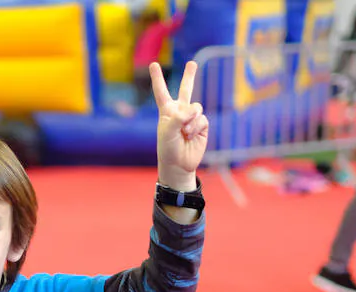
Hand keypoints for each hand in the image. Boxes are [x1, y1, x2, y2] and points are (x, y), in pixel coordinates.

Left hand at [152, 61, 208, 189]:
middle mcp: (179, 112)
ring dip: (191, 120)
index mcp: (166, 111)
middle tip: (192, 63)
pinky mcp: (202, 125)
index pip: (161, 92)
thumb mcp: (167, 131)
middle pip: (185, 90)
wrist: (179, 164)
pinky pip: (202, 119)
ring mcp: (192, 118)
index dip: (158, 78)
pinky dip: (196, 127)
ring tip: (185, 133)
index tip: (153, 64)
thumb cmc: (168, 148)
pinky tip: (191, 136)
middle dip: (190, 76)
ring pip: (196, 107)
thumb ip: (178, 117)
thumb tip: (194, 110)